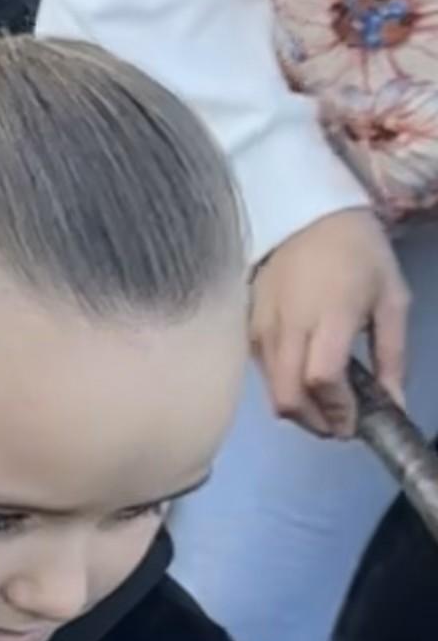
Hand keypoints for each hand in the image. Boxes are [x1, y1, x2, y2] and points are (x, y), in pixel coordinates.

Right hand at [253, 207, 408, 434]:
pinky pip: (262, 373)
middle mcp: (289, 326)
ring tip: (324, 405)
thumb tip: (394, 405)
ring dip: (299, 409)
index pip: (323, 378)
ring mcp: (261, 328)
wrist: (307, 215)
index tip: (353, 424)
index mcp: (331, 314)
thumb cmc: (359, 254)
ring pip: (271, 390)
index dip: (337, 410)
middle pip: (288, 396)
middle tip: (338, 425)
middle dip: (314, 422)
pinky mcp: (246, 328)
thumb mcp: (392, 300)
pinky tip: (304, 378)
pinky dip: (284, 386)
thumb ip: (393, 356)